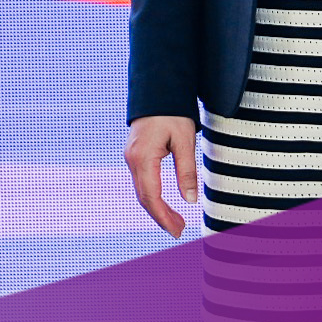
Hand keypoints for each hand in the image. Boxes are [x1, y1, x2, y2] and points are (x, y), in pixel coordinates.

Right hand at [124, 115, 198, 238]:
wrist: (156, 91)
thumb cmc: (171, 113)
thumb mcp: (184, 141)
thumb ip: (186, 171)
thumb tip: (190, 200)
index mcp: (142, 158)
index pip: (151, 197)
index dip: (163, 217)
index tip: (177, 230)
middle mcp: (132, 160)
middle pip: (144, 197)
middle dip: (161, 217)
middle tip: (180, 230)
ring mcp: (131, 157)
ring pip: (142, 191)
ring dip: (157, 208)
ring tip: (176, 221)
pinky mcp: (135, 155)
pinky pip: (141, 182)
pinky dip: (153, 196)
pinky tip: (164, 203)